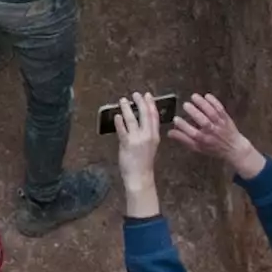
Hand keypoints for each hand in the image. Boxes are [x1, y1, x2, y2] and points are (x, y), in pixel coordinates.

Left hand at [115, 93, 161, 218]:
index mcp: (154, 136)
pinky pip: (122, 129)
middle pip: (144, 114)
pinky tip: (116, 115)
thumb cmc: (144, 162)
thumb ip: (147, 134)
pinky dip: (119, 121)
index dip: (151, 104)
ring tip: (123, 100)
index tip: (148, 95)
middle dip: (140, 102)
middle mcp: (147, 135)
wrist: (140, 176)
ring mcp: (137, 139)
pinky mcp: (126, 143)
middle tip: (136, 94)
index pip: (154, 116)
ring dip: (127, 108)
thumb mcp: (150, 146)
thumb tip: (140, 121)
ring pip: (132, 119)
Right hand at [169, 94, 265, 179]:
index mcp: (203, 140)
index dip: (183, 126)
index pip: (192, 133)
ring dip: (203, 104)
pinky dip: (214, 102)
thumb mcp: (197, 147)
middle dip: (194, 112)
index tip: (176, 119)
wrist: (234, 149)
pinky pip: (220, 109)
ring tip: (194, 97)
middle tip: (185, 105)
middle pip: (203, 121)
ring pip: (211, 113)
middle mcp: (212, 132)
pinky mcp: (226, 118)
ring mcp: (219, 124)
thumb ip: (183, 139)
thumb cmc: (213, 148)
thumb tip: (170, 133)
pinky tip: (207, 96)